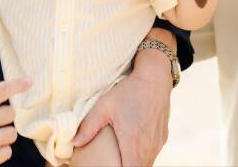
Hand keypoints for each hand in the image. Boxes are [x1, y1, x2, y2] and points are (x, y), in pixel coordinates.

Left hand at [73, 48, 172, 165]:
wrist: (154, 78)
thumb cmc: (129, 91)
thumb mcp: (105, 105)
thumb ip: (89, 126)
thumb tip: (74, 142)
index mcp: (133, 142)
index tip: (109, 166)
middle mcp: (148, 146)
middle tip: (112, 163)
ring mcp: (157, 143)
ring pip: (147, 164)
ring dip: (135, 164)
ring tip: (121, 159)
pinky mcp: (162, 138)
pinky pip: (152, 155)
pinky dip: (143, 156)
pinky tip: (133, 149)